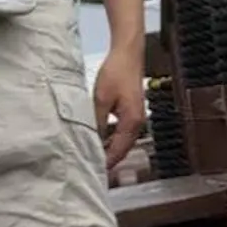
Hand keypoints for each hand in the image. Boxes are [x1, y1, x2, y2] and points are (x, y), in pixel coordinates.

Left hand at [93, 45, 145, 173]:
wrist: (128, 53)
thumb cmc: (116, 73)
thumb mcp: (101, 99)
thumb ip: (96, 122)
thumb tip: (90, 141)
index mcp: (131, 122)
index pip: (118, 151)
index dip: (105, 163)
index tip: (91, 172)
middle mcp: (138, 123)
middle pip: (123, 149)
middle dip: (108, 160)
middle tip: (89, 168)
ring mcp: (137, 117)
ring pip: (122, 141)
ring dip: (110, 150)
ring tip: (92, 157)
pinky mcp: (132, 111)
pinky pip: (122, 132)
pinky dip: (112, 139)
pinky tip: (99, 140)